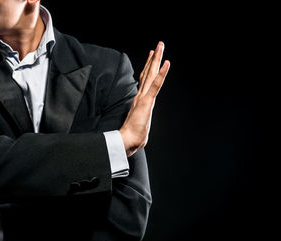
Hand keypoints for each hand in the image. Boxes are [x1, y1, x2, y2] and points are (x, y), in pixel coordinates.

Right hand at [119, 41, 169, 156]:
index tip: (152, 56)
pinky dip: (161, 73)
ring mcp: (144, 97)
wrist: (128, 141)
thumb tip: (136, 123)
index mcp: (139, 100)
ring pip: (151, 74)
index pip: (145, 80)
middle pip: (148, 73)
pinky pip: (156, 84)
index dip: (148, 67)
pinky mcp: (147, 101)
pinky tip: (166, 63)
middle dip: (153, 58)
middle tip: (158, 45)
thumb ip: (138, 119)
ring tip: (160, 46)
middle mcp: (141, 95)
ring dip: (156, 59)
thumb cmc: (132, 136)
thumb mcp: (138, 124)